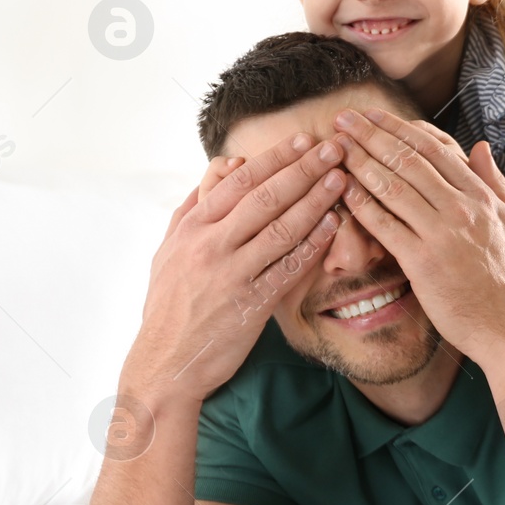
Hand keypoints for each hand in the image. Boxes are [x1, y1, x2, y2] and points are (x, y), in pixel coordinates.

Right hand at [124, 134, 346, 402]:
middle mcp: (209, 245)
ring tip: (341, 179)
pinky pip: (288, 267)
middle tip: (334, 149)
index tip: (304, 141)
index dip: (275, 158)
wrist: (164, 364)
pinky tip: (334, 225)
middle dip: (303, 168)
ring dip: (315, 200)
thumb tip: (225, 166)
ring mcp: (231, 274)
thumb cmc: (169, 305)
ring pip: (280, 227)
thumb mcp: (169, 249)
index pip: (238, 181)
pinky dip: (313, 244)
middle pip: (263, 196)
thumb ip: (195, 206)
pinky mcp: (251, 303)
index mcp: (191, 228)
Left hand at [331, 106, 504, 368]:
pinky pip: (385, 226)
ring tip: (335, 147)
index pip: (435, 150)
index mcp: (483, 197)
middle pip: (409, 160)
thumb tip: (480, 147)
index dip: (399, 128)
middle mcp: (464, 209)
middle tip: (343, 117)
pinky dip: (361, 205)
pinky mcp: (423, 263)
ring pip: (393, 187)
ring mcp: (443, 235)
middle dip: (371, 135)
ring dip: (360, 162)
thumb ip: (495, 184)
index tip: (373, 116)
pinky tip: (341, 190)